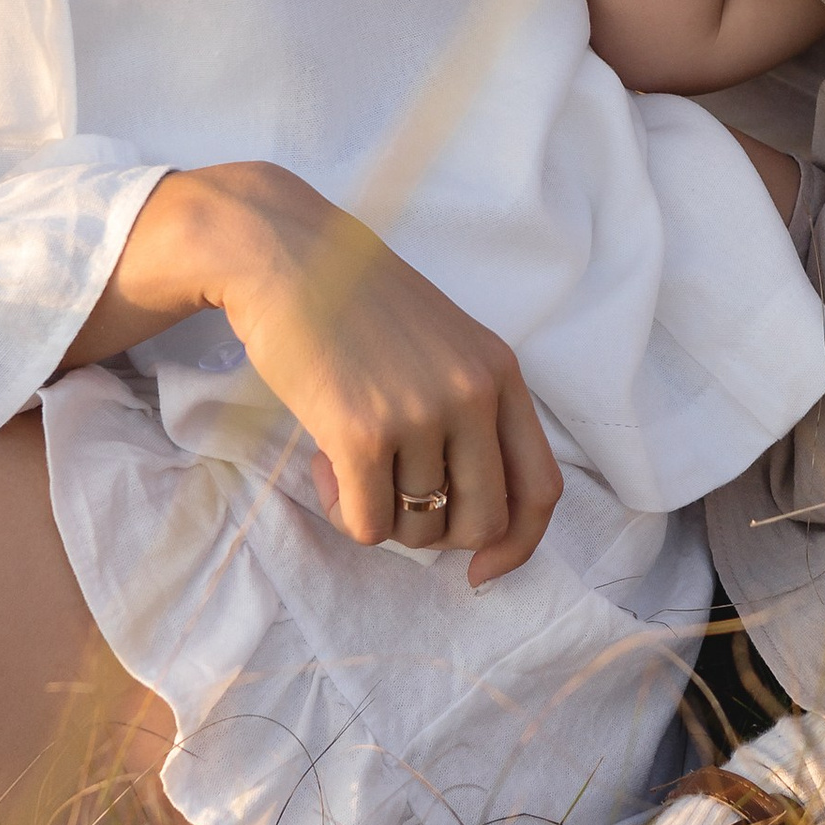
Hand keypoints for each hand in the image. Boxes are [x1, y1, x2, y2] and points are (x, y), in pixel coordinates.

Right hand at [84, 166, 561, 583]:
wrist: (282, 256)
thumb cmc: (353, 302)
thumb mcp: (441, 344)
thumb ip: (467, 411)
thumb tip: (467, 517)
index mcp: (501, 372)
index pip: (541, 489)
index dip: (518, 545)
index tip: (482, 568)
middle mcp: (473, 393)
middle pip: (483, 522)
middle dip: (437, 535)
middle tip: (393, 500)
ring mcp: (421, 413)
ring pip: (418, 529)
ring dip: (380, 517)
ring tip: (348, 466)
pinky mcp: (361, 433)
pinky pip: (368, 525)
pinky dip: (343, 513)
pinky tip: (323, 467)